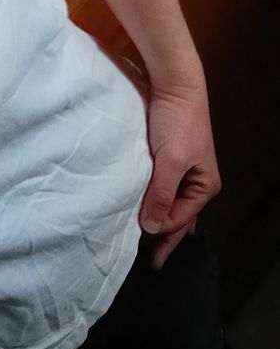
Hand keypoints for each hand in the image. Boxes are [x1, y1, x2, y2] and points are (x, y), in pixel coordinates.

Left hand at [138, 78, 221, 269]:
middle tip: (153, 262)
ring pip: (170, 204)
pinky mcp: (168, 158)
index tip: (143, 248)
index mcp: (204, 185)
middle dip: (167, 237)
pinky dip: (154, 201)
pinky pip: (162, 189)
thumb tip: (151, 227)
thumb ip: (161, 194)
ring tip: (148, 241)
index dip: (162, 233)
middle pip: (180, 217)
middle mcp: (196, 181)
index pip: (180, 220)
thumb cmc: (176, 122)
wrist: (175, 87)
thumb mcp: (170, 161)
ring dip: (159, 219)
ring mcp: (183, 170)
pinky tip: (148, 210)